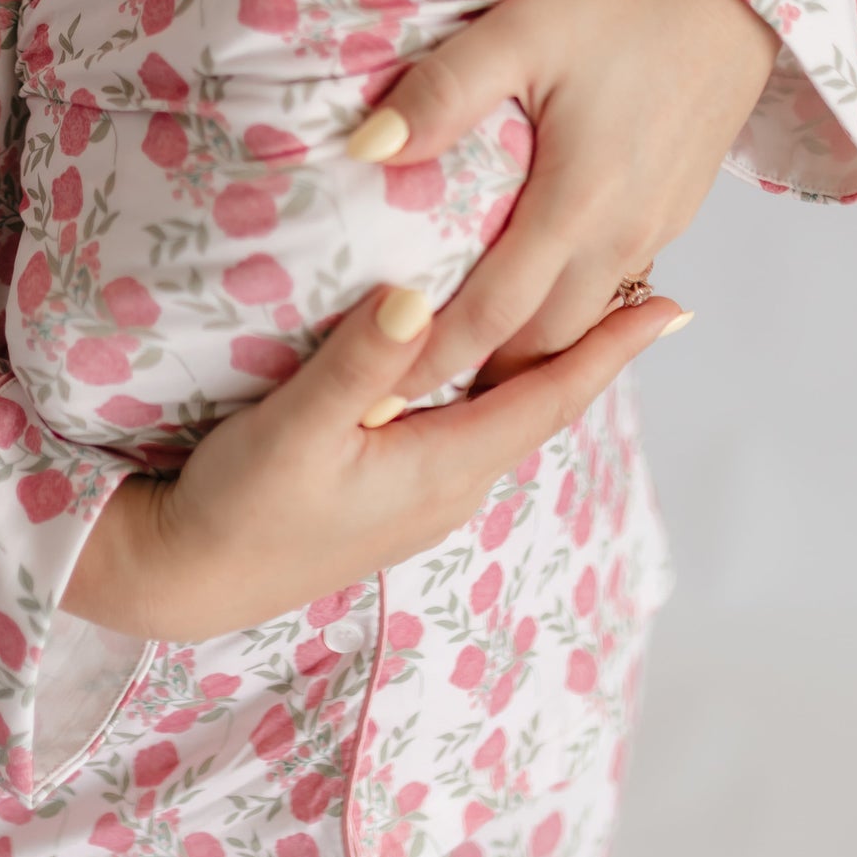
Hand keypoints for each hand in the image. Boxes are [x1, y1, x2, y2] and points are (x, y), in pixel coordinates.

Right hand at [62, 279, 682, 640]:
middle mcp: (450, 485)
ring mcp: (423, 494)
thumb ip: (356, 362)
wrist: (184, 579)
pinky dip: (494, 379)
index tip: (672, 304)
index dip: (610, 350)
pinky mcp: (391, 490)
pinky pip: (468, 424)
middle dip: (592, 346)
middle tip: (639, 277)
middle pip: (540, 404)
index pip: (549, 398)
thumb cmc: (238, 504)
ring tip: (579, 302)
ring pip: (505, 414)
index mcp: (443, 468)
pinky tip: (483, 353)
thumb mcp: (294, 430)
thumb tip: (420, 295)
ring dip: (544, 362)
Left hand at [350, 0, 778, 399]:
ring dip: (526, 350)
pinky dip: (566, 311)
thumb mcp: (522, 27)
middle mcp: (623, 232)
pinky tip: (530, 298)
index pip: (492, 317)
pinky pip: (613, 285)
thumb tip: (366, 152)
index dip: (432, 362)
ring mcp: (656, 225)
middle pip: (543, 342)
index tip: (377, 399)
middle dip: (476, 377)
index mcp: (578, 201)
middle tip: (404, 396)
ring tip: (457, 362)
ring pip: (584, 321)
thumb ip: (444, 93)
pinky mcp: (674, 206)